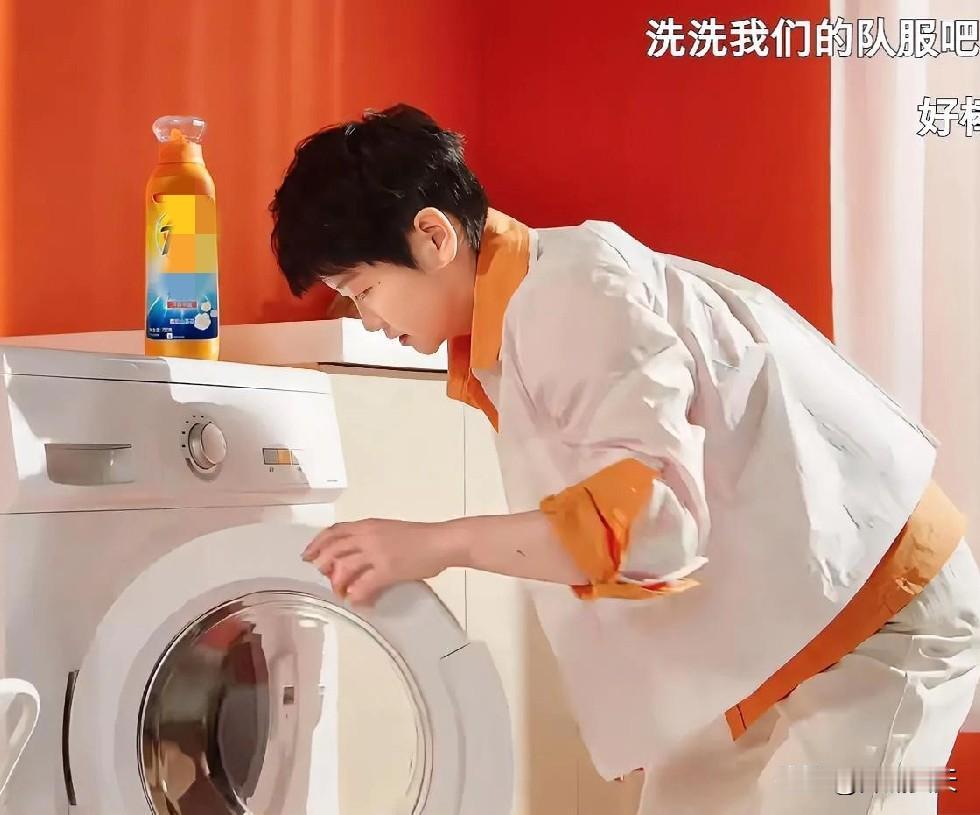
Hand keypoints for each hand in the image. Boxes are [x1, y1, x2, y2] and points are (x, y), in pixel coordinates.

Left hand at [302, 519, 465, 605]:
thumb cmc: (420, 537)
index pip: (335, 531)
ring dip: (338, 583)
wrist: (441, 541)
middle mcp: (368, 535)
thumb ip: (371, 540)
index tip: (307, 555)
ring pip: (344, 568)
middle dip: (323, 565)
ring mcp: (377, 552)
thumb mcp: (389, 531)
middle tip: (323, 578)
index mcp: (368, 525)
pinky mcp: (388, 569)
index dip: (317, 543)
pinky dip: (356, 595)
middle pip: (333, 549)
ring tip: (342, 592)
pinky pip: (363, 584)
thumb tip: (356, 556)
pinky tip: (357, 601)